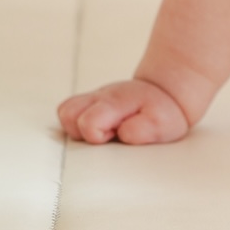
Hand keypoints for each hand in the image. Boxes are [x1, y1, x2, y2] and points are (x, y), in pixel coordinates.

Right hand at [57, 79, 189, 144]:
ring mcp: (93, 97)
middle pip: (68, 115)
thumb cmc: (161, 112)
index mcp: (115, 102)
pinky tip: (97, 126)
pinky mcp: (90, 101)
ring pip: (65, 111)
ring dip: (77, 127)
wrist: (164, 93)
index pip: (88, 122)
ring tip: (102, 131)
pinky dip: (77, 122)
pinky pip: (69, 111)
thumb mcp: (162, 124)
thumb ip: (143, 130)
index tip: (114, 136)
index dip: (96, 137)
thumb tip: (123, 134)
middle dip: (83, 133)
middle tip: (108, 134)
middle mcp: (100, 97)